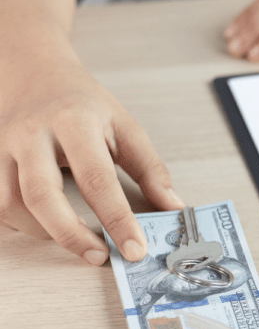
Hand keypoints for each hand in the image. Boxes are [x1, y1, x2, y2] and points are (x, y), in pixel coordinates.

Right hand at [0, 57, 182, 263]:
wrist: (35, 71)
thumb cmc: (85, 104)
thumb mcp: (125, 126)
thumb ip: (150, 169)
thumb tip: (173, 208)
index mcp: (75, 121)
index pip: (97, 179)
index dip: (117, 219)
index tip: (135, 248)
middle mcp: (33, 133)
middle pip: (43, 195)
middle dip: (72, 235)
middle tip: (101, 257)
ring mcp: (4, 146)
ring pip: (10, 203)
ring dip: (43, 233)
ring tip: (77, 244)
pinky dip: (17, 222)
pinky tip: (44, 227)